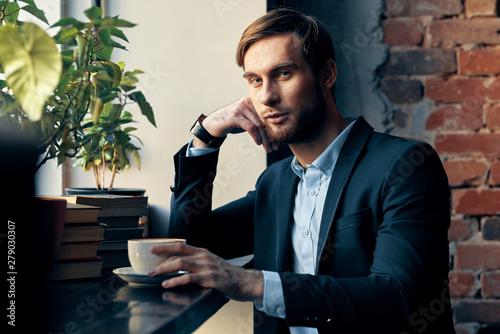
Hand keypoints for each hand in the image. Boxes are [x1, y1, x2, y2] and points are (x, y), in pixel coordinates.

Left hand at [148, 242, 263, 302]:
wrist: (245, 281)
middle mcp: (203, 257)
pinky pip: (189, 278)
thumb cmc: (227, 275)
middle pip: (178, 254)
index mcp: (203, 252)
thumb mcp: (212, 263)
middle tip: (149, 268)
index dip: (166, 246)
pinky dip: (176, 280)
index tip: (152, 248)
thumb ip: (197, 262)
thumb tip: (180, 265)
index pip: (181, 246)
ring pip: (181, 264)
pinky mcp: (210, 279)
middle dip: (161, 259)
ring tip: (154, 275)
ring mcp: (207, 267)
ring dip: (164, 269)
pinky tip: (167, 284)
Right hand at [194, 97, 277, 152]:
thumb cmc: (231, 122)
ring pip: (258, 125)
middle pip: (263, 121)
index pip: (266, 117)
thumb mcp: (246, 119)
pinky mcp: (235, 116)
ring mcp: (241, 108)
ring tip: (267, 148)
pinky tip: (258, 143)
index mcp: (252, 102)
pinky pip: (250, 127)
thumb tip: (272, 131)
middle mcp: (247, 102)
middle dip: (270, 136)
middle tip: (275, 147)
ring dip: (264, 139)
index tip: (276, 142)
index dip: (272, 130)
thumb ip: (257, 121)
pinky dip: (256, 136)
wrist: (213, 124)